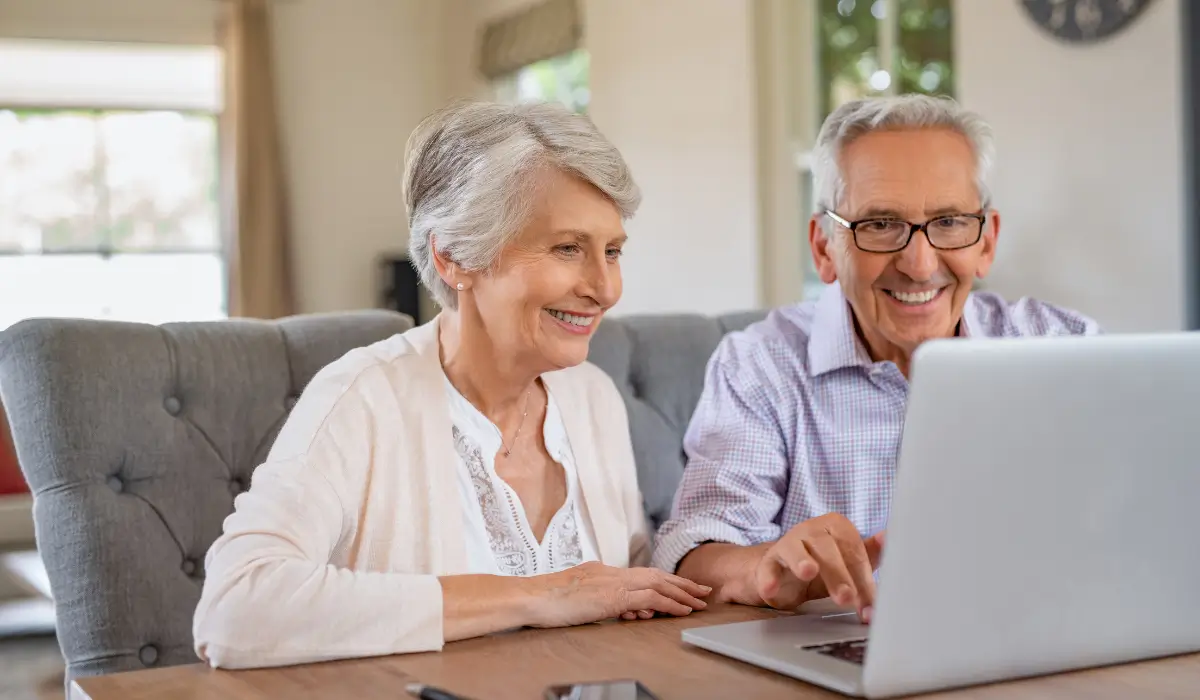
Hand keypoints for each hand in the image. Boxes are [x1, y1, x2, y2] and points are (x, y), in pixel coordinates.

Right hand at [526, 562, 710, 627]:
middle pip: (655, 575)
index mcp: (603, 572)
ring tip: (699, 601)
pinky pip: (649, 598)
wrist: (532, 598)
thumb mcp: (578, 598)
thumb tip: (621, 609)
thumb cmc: (547, 602)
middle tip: (702, 590)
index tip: (681, 587)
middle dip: (681, 583)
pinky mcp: (613, 596)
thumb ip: (600, 600)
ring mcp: (613, 582)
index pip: (641, 574)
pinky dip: (669, 603)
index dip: (664, 580)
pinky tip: (682, 610)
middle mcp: (612, 573)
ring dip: (681, 593)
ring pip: (657, 584)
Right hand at [752, 515, 884, 621]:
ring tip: (808, 572)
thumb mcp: (848, 560)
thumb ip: (869, 553)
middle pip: (827, 548)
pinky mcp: (768, 560)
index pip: (854, 550)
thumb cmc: (822, 563)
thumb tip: (890, 538)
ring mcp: (788, 543)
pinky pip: (768, 566)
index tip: (870, 606)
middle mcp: (811, 529)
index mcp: (836, 526)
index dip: (863, 579)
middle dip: (838, 575)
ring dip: (802, 561)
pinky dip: (768, 578)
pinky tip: (771, 589)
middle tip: (847, 598)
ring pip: (796, 550)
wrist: (784, 571)